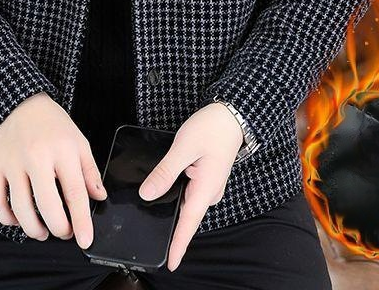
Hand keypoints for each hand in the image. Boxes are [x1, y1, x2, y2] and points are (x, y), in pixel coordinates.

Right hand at [0, 91, 106, 247]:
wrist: (21, 102)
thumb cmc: (53, 124)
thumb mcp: (79, 141)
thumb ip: (90, 171)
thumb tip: (99, 198)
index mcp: (62, 150)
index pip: (75, 193)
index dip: (81, 222)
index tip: (85, 240)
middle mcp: (36, 156)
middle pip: (47, 206)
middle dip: (59, 229)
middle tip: (64, 232)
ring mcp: (12, 162)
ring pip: (21, 209)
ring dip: (34, 229)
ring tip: (42, 232)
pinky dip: (7, 219)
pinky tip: (18, 220)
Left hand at [139, 102, 243, 270]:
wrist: (231, 115)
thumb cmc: (211, 128)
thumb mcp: (183, 148)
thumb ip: (165, 172)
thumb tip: (147, 194)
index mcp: (205, 189)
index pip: (188, 224)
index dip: (178, 245)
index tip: (170, 264)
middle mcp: (209, 192)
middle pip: (187, 216)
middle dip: (171, 228)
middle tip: (150, 235)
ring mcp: (209, 185)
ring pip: (187, 204)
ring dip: (172, 209)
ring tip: (153, 214)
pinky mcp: (206, 178)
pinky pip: (189, 193)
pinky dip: (177, 195)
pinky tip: (165, 191)